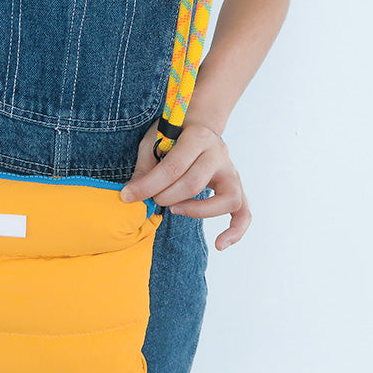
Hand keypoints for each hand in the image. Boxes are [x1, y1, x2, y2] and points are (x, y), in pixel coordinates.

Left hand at [119, 117, 250, 249]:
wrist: (198, 128)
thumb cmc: (173, 136)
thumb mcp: (154, 141)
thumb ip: (145, 166)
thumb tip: (131, 194)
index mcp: (197, 136)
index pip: (173, 167)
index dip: (148, 185)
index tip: (128, 196)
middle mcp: (219, 152)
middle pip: (194, 184)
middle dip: (166, 197)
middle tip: (153, 199)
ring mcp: (231, 171)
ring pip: (225, 200)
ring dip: (196, 211)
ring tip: (175, 209)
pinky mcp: (236, 187)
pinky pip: (244, 213)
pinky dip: (236, 231)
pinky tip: (220, 244)